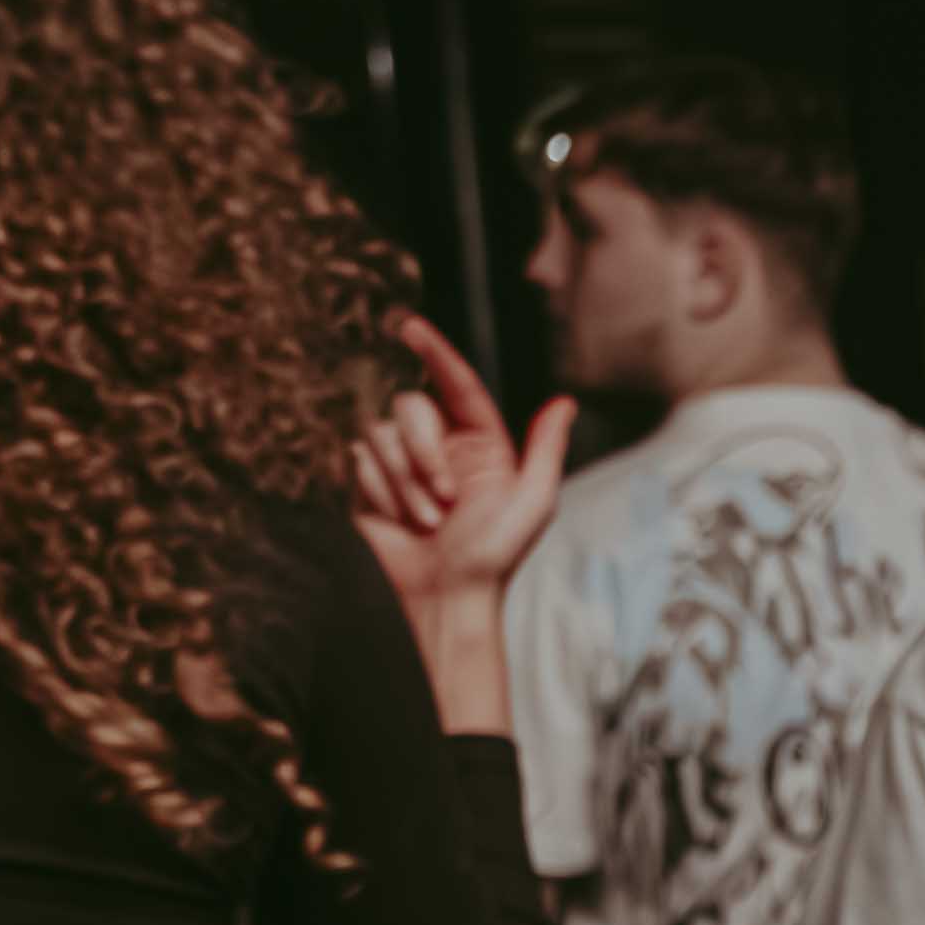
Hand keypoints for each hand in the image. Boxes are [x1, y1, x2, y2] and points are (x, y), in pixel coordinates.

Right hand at [349, 309, 569, 620]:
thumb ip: (546, 449)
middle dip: (424, 452)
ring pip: (380, 433)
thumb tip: (565, 403)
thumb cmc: (493, 557)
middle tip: (444, 500)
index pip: (456, 385)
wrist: (445, 597)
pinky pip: (359, 458)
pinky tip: (397, 521)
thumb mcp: (533, 502)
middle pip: (411, 406)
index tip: (411, 327)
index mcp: (480, 444)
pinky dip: (380, 490)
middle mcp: (439, 447)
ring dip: (403, 480)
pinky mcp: (368, 482)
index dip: (434, 352)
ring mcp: (401, 464)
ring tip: (425, 521)